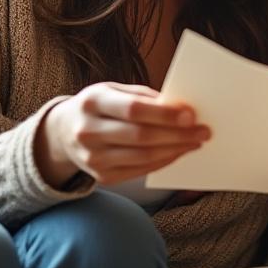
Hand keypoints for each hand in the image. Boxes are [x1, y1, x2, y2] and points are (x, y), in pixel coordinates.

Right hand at [35, 82, 210, 187]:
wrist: (64, 132)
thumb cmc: (99, 106)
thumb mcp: (114, 90)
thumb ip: (144, 97)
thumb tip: (180, 108)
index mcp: (92, 102)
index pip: (133, 110)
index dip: (164, 114)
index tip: (191, 114)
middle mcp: (88, 132)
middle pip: (140, 136)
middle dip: (177, 135)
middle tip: (203, 131)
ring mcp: (92, 159)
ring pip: (142, 157)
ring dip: (175, 150)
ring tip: (195, 142)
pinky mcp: (101, 177)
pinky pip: (140, 171)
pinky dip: (163, 161)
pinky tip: (178, 152)